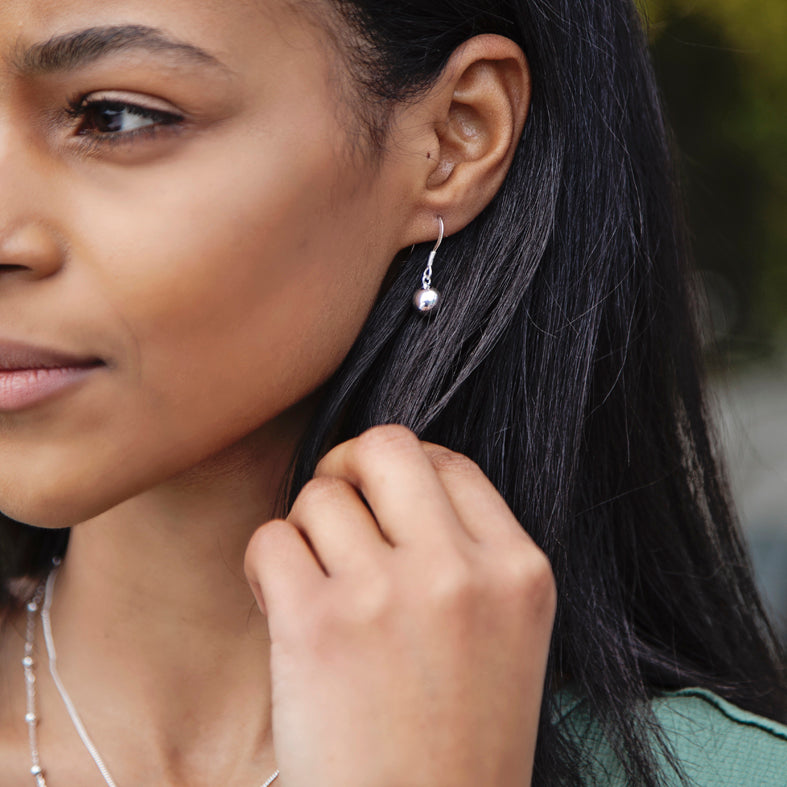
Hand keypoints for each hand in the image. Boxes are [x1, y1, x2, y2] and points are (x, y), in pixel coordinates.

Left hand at [244, 425, 555, 786]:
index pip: (450, 462)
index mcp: (519, 569)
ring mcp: (390, 594)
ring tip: (313, 585)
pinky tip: (281, 607)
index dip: (405, 474)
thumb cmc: (456, 742)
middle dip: (350, 467)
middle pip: (387, 446)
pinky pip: (272, 539)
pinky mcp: (318, 626)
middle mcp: (461, 570)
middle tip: (335, 509)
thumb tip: (390, 482)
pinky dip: (265, 565)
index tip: (382, 506)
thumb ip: (468, 554)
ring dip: (306, 531)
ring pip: (321, 494)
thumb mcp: (507, 636)